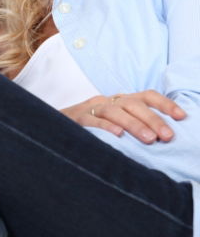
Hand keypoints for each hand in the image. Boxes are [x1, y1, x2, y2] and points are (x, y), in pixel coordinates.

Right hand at [63, 91, 185, 143]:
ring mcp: (91, 109)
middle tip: (167, 136)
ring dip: (134, 125)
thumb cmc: (92, 128)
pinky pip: (93, 121)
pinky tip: (118, 136)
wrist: (54, 125)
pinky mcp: (77, 119)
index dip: (165, 104)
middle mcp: (108, 101)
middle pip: (133, 104)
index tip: (182, 117)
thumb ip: (135, 125)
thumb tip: (164, 138)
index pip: (146, 96)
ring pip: (115, 112)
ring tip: (150, 140)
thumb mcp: (115, 121)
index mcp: (120, 101)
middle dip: (153, 119)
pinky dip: (106, 127)